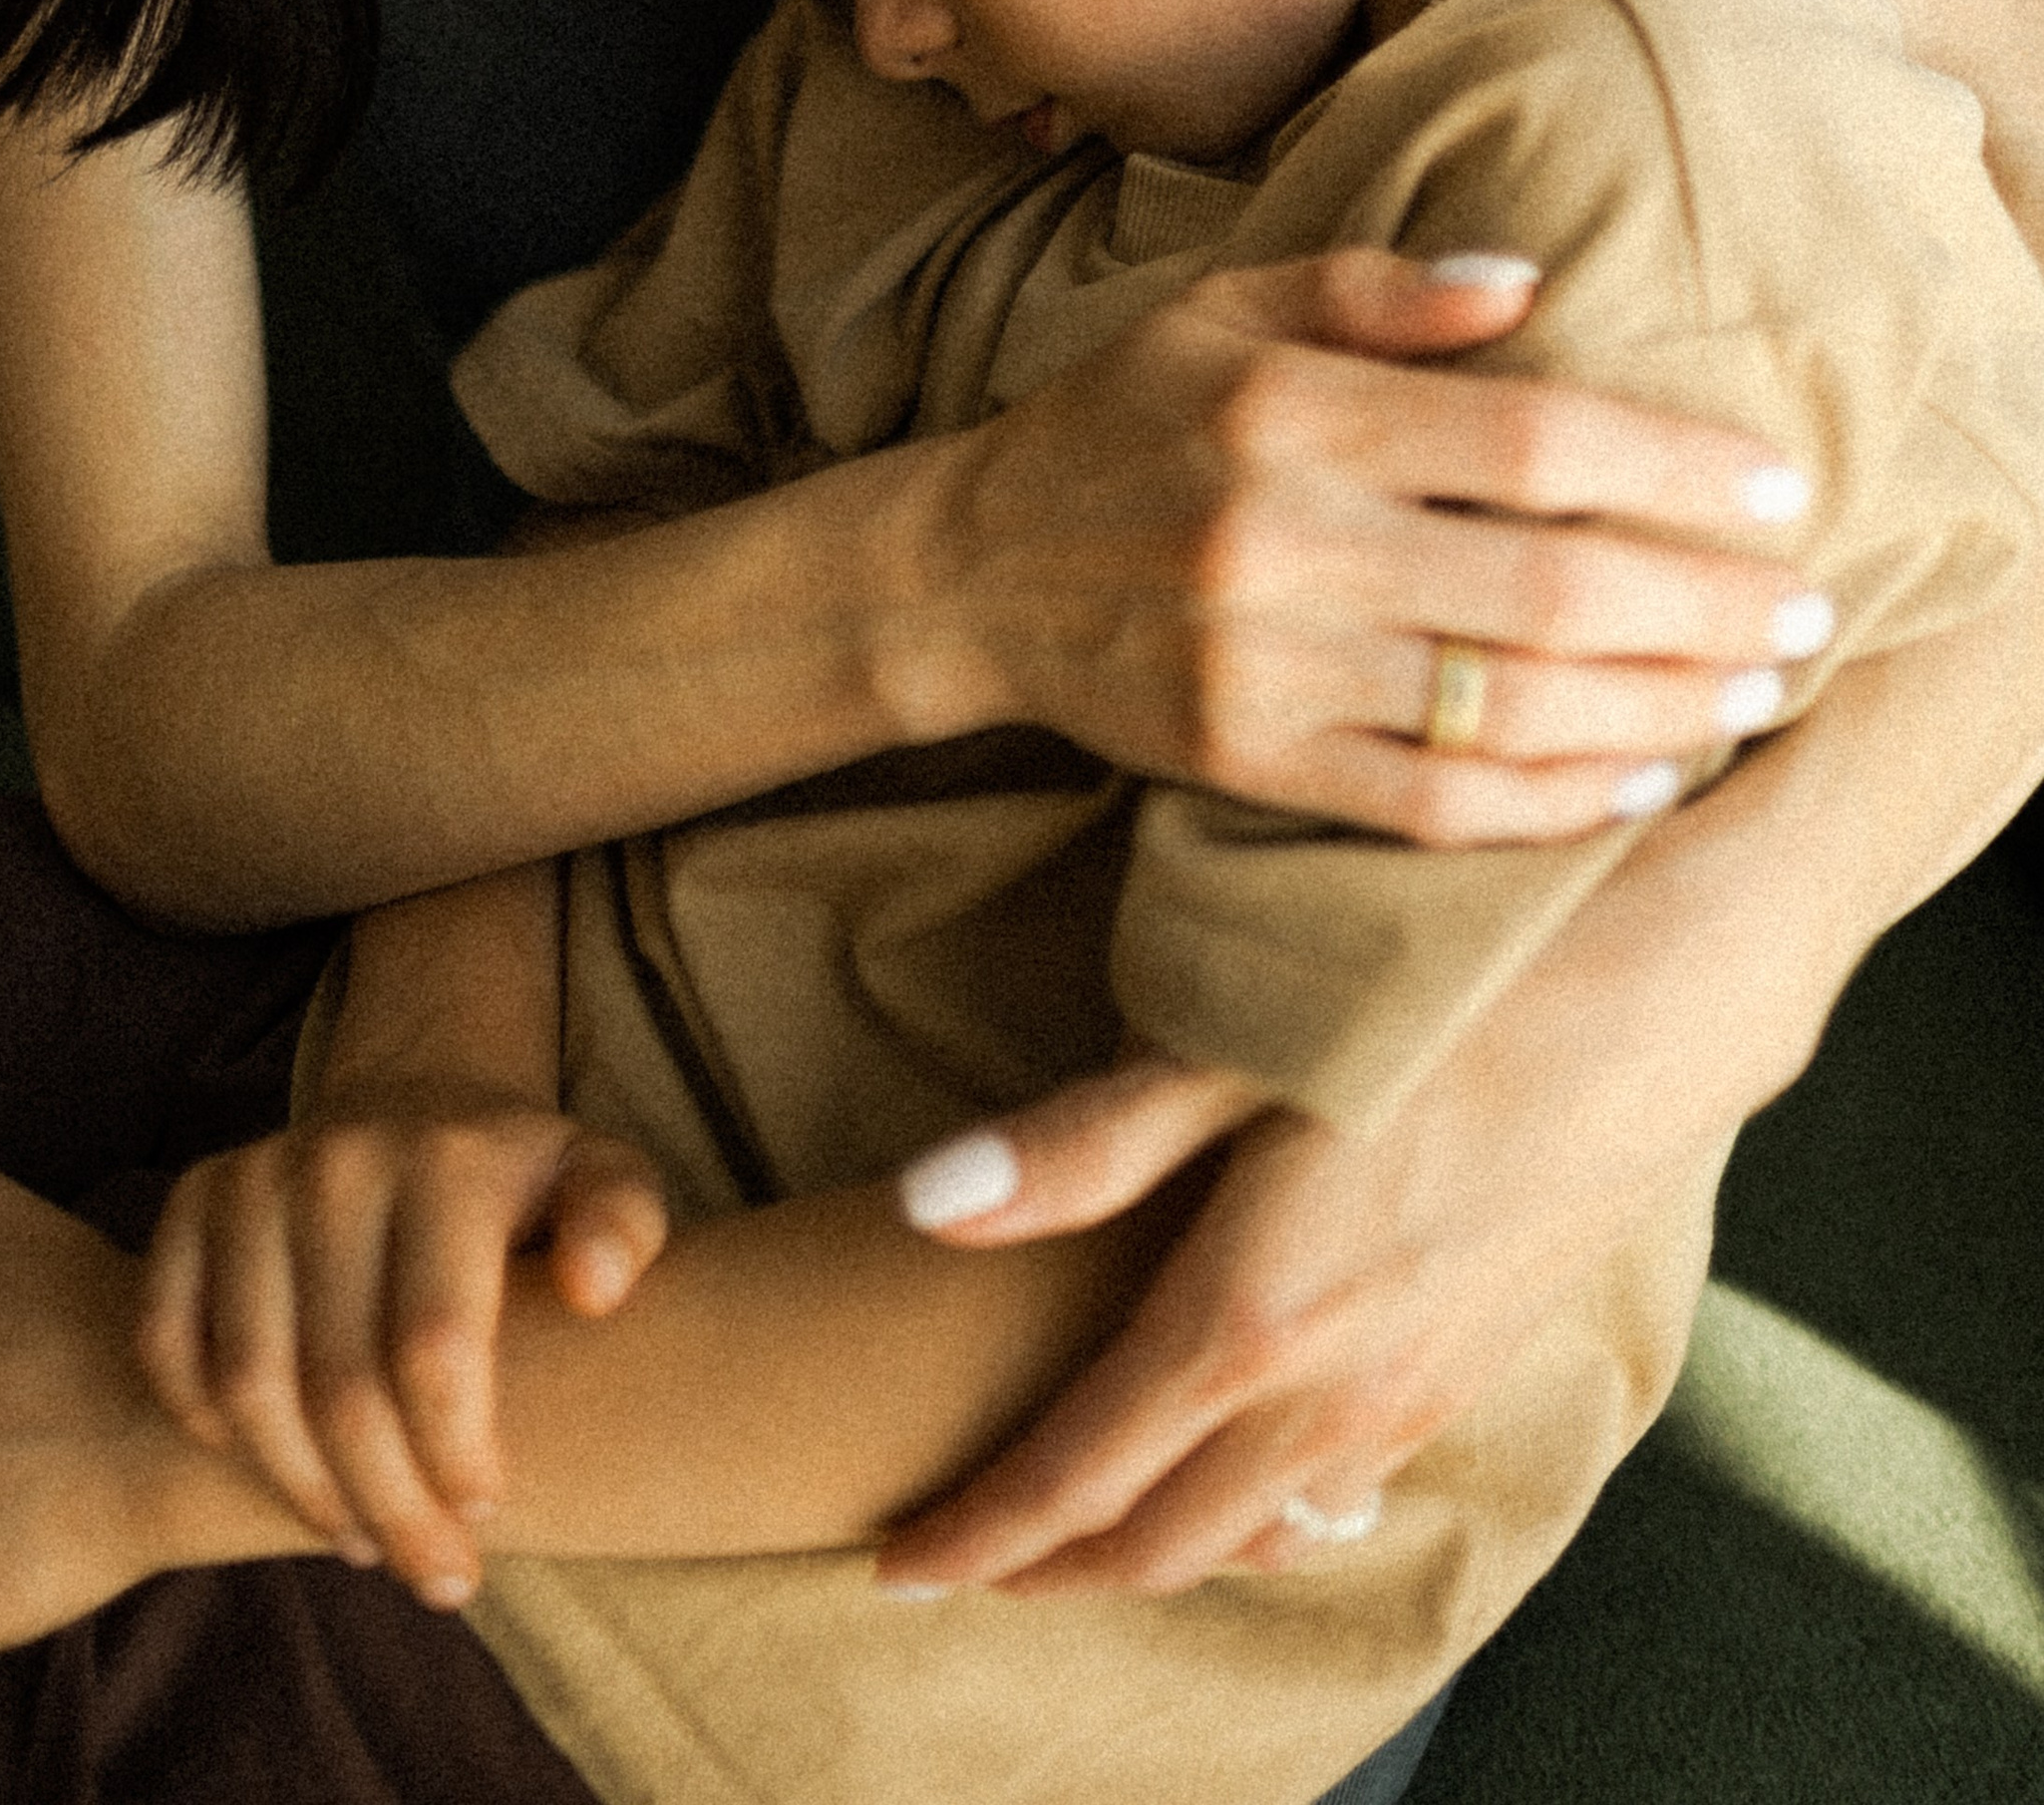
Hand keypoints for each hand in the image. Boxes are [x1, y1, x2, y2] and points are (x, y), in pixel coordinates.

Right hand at [137, 1092, 669, 1606]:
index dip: (454, 1455)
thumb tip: (595, 1292)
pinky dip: (206, 1425)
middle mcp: (341, 1157)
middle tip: (435, 1577)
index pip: (435, 1345)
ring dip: (302, 1488)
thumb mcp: (601, 1181)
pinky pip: (168, 1342)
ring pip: (249, 1380)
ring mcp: (255, 1176)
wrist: (418, 1109)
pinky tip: (277, 1469)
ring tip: (363, 1539)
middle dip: (390, 1507)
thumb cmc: (520, 1183)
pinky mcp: (191, 1199)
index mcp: (449, 1159)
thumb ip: (622, 1223)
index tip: (484, 1512)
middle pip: (341, 1383)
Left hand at [873, 815, 1823, 1595]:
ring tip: (1073, 1528)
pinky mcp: (1477, 1369)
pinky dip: (1258, 1514)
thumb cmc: (1437, 990)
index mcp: (1251, 1318)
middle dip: (1048, 1567)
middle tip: (960, 1559)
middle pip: (1158, 1539)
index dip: (978, 1535)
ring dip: (1153, 1547)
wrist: (1662, 990)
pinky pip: (1338, 1491)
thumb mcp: (1233, 1040)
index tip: (894, 1563)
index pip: (1076, 1477)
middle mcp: (1333, 1391)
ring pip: (1255, 1530)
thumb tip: (922, 1207)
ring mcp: (1416, 1395)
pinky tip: (1236, 1473)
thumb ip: (1080, 1144)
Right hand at [933, 245, 1824, 837]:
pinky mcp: (1247, 761)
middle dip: (1704, 602)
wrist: (970, 569)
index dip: (1671, 461)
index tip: (1776, 485)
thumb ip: (1375, 290)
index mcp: (1288, 409)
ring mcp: (1265, 663)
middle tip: (1803, 612)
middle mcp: (1281, 537)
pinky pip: (1430, 802)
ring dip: (1658, 708)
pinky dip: (1552, 802)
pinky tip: (1639, 780)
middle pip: (1547, 581)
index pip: (1528, 434)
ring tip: (1749, 693)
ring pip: (1507, 705)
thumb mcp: (1223, 308)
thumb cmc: (1124, 421)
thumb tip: (1533, 285)